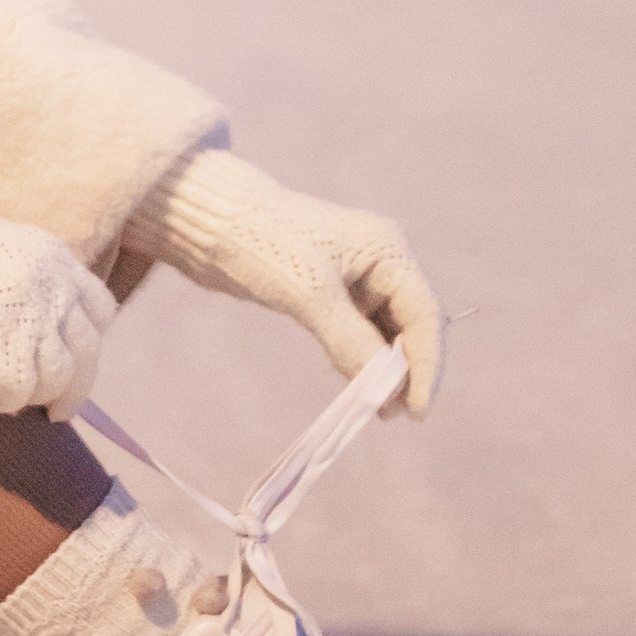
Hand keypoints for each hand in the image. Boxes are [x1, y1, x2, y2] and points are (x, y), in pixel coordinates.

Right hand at [0, 168, 115, 417]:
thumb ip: (23, 280)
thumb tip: (25, 317)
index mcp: (54, 258)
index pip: (100, 308)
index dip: (87, 340)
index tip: (73, 359)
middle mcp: (56, 289)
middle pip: (87, 353)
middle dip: (73, 387)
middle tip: (57, 411)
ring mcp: (36, 323)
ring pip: (57, 379)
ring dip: (32, 396)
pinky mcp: (8, 355)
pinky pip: (19, 396)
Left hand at [125, 148, 444, 415]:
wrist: (210, 220)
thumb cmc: (264, 245)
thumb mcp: (311, 295)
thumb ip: (352, 341)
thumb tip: (386, 389)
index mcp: (387, 250)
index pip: (424, 314)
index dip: (425, 365)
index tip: (416, 410)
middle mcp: (378, 262)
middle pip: (410, 325)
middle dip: (405, 370)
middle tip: (393, 415)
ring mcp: (355, 277)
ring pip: (384, 332)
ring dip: (383, 369)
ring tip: (376, 409)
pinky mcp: (329, 291)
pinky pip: (357, 331)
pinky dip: (359, 357)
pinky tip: (352, 383)